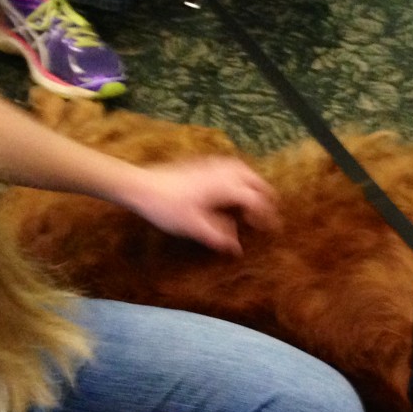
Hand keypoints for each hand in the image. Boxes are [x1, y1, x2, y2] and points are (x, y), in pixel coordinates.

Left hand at [124, 157, 278, 255]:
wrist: (139, 185)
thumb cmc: (167, 207)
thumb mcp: (195, 228)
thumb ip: (220, 237)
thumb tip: (237, 248)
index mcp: (225, 188)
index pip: (255, 200)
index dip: (266, 215)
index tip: (273, 227)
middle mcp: (222, 172)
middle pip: (254, 180)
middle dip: (265, 194)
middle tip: (272, 208)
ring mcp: (210, 165)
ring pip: (242, 168)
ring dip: (253, 181)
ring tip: (257, 194)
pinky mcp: (199, 163)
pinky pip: (228, 164)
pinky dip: (239, 173)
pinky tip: (232, 182)